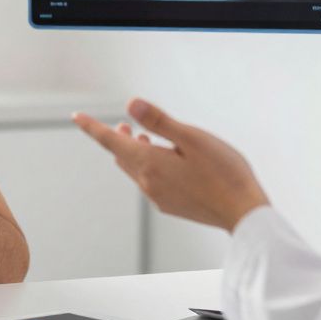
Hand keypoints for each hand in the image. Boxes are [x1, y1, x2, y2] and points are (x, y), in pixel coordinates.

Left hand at [73, 98, 268, 231]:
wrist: (243, 214)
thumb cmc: (223, 172)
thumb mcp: (192, 138)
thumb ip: (159, 122)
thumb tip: (130, 105)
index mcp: (149, 164)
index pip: (111, 141)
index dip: (92, 127)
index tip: (76, 117)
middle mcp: (148, 183)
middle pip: (122, 157)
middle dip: (118, 139)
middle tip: (123, 125)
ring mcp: (159, 198)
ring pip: (137, 171)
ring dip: (136, 153)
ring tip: (146, 139)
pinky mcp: (171, 206)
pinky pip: (151, 183)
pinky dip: (151, 167)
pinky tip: (170, 162)